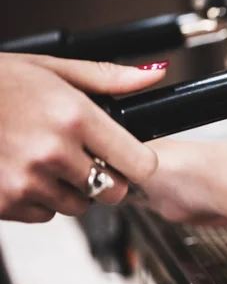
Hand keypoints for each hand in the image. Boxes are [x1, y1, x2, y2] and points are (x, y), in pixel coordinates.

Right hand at [0, 53, 165, 222]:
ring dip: (72, 189)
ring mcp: (27, 182)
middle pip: (112, 191)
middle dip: (107, 179)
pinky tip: (25, 172)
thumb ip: (109, 79)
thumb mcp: (54, 69)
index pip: (140, 164)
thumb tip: (154, 74)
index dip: (139, 162)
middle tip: (86, 158)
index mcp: (75, 117)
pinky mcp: (4, 203)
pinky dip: (41, 199)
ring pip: (79, 206)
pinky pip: (44, 215)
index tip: (130, 156)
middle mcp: (54, 153)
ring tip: (48, 159)